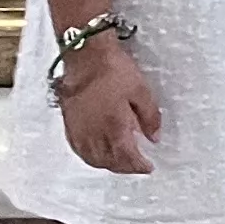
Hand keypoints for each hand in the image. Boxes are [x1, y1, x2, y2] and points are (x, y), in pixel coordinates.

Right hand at [60, 41, 161, 174]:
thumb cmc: (113, 70)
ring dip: (108, 165)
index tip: (147, 167)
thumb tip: (155, 137)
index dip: (139, 166)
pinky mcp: (70, 124)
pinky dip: (91, 157)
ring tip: (120, 162)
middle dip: (125, 168)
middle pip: (110, 162)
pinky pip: (80, 150)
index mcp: (114, 128)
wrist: (85, 56)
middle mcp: (94, 135)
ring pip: (94, 159)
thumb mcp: (141, 91)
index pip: (127, 158)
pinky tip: (97, 153)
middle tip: (136, 165)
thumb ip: (150, 117)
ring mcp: (80, 131)